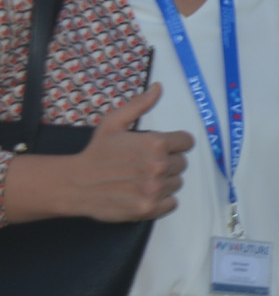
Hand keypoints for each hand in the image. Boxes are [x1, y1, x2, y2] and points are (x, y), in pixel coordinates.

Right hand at [4, 85, 195, 223]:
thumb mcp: (114, 123)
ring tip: (141, 180)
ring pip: (176, 183)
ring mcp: (154, 189)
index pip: (187, 142)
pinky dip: (162, 201)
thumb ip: (139, 105)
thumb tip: (159, 87)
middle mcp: (158, 166)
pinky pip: (172, 203)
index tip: (160, 149)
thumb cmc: (96, 153)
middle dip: (167, 163)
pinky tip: (144, 194)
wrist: (74, 184)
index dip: (175, 144)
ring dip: (164, 182)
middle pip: (182, 163)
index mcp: (156, 143)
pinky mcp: (148, 208)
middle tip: (144, 166)